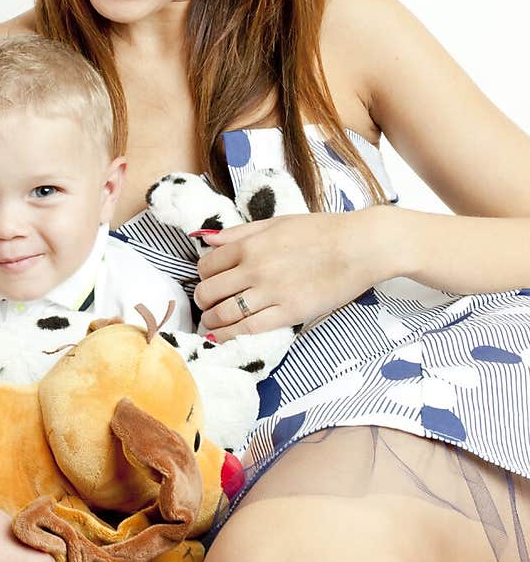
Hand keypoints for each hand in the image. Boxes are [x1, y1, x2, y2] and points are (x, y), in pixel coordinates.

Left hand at [194, 207, 388, 339]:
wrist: (360, 246)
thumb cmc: (321, 231)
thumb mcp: (276, 223)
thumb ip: (240, 232)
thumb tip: (206, 238)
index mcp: (250, 244)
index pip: (207, 265)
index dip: (202, 276)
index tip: (208, 282)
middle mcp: (255, 268)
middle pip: (209, 291)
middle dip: (202, 301)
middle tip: (206, 305)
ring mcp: (271, 292)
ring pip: (224, 314)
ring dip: (210, 322)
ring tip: (211, 324)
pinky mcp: (289, 313)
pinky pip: (248, 329)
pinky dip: (228, 336)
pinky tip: (222, 338)